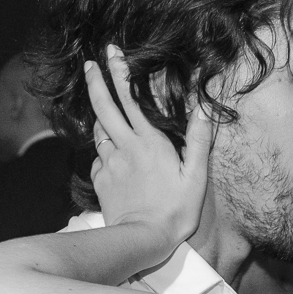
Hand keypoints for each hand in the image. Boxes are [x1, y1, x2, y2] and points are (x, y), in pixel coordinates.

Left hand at [86, 44, 215, 247]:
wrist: (143, 239)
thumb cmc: (175, 210)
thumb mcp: (196, 177)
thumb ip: (198, 141)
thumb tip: (203, 111)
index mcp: (148, 142)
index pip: (130, 99)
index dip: (119, 74)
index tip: (112, 54)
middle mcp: (124, 147)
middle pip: (103, 107)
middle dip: (95, 82)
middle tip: (89, 64)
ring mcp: (109, 164)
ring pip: (99, 130)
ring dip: (100, 115)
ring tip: (105, 106)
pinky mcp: (100, 180)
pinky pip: (99, 157)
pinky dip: (103, 148)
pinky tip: (111, 152)